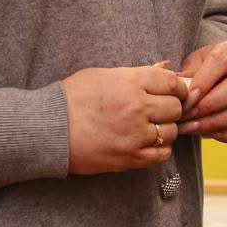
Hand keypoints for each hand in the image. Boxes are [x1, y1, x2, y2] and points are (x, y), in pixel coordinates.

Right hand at [64, 64, 187, 174]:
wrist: (49, 129)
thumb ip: (136, 74)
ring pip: (170, 131)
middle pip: (175, 107)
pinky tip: (147, 142)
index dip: (177, 87)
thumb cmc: (72, 98)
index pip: (172, 82)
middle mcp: (137, 107)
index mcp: (131, 82)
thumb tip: (166, 69)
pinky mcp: (130, 157)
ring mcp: (135, 134)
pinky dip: (159, 149)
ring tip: (149, 127)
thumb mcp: (103, 75)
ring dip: (164, 129)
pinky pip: (162, 154)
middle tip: (159, 110)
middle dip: (170, 108)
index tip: (174, 92)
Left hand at [177, 41, 226, 143]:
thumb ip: (187, 77)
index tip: (186, 98)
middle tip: (187, 117)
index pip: (221, 61)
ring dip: (215, 124)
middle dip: (209, 106)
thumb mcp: (193, 65)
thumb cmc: (204, 70)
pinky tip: (210, 134)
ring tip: (192, 128)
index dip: (203, 81)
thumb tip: (179, 92)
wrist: (224, 77)